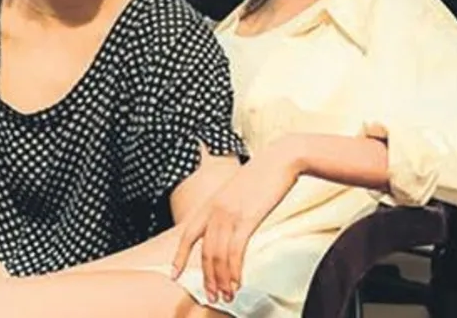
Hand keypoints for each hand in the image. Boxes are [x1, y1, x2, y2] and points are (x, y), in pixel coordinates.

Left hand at [171, 143, 300, 302]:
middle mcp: (215, 210)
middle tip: (212, 297)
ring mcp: (230, 214)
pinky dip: (235, 271)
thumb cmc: (264, 173)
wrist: (282, 158)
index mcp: (210, 203)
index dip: (179, 257)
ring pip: (218, 256)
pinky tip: (238, 282)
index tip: (174, 275)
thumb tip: (229, 224)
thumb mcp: (237, 189)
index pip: (187, 235)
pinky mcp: (247, 219)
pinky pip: (235, 252)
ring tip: (227, 296)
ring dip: (222, 280)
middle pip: (204, 253)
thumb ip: (228, 206)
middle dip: (207, 278)